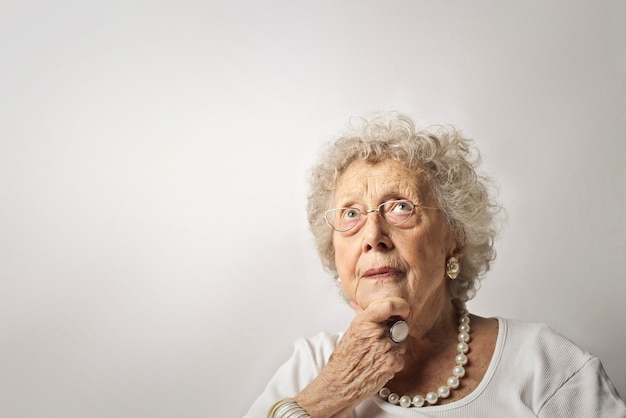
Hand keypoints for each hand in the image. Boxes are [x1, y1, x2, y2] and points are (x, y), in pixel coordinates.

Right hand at [294, 297, 409, 416]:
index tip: (403, 311)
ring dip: (394, 350)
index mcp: (363, 321)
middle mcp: (375, 332)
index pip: (389, 305)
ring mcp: (385, 347)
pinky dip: (394, 363)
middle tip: (380, 345)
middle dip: (394, 334)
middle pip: (399, 326)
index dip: (400, 307)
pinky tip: (380, 366)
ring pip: (402, 343)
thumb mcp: (350, 332)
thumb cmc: (344, 359)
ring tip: (377, 357)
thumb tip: (358, 304)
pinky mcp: (392, 362)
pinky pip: (401, 357)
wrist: (340, 383)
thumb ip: (362, 318)